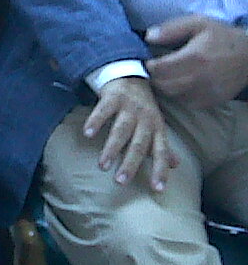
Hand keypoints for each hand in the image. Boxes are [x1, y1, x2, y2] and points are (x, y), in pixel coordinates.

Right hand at [82, 75, 176, 189]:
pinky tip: (88, 134)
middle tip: (120, 182)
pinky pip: (103, 111)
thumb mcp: (156, 124)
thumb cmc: (142, 106)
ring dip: (111, 148)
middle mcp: (145, 119)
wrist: (130, 75)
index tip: (157, 189)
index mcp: (157, 128)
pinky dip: (96, 122)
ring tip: (102, 165)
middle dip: (130, 164)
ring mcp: (129, 107)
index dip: (161, 170)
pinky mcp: (113, 97)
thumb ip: (163, 145)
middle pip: (138, 145)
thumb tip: (176, 166)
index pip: (161, 152)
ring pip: (121, 131)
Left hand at [147, 16, 247, 107]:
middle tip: (156, 69)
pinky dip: (179, 95)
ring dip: (165, 86)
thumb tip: (148, 37)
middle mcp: (200, 78)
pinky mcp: (212, 101)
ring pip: (173, 96)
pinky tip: (182, 83)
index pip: (159, 69)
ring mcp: (207, 92)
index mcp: (194, 58)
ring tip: (167, 75)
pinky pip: (187, 103)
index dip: (149, 65)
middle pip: (163, 85)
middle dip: (155, 77)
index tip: (149, 60)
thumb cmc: (222, 37)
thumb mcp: (198, 23)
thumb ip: (171, 29)